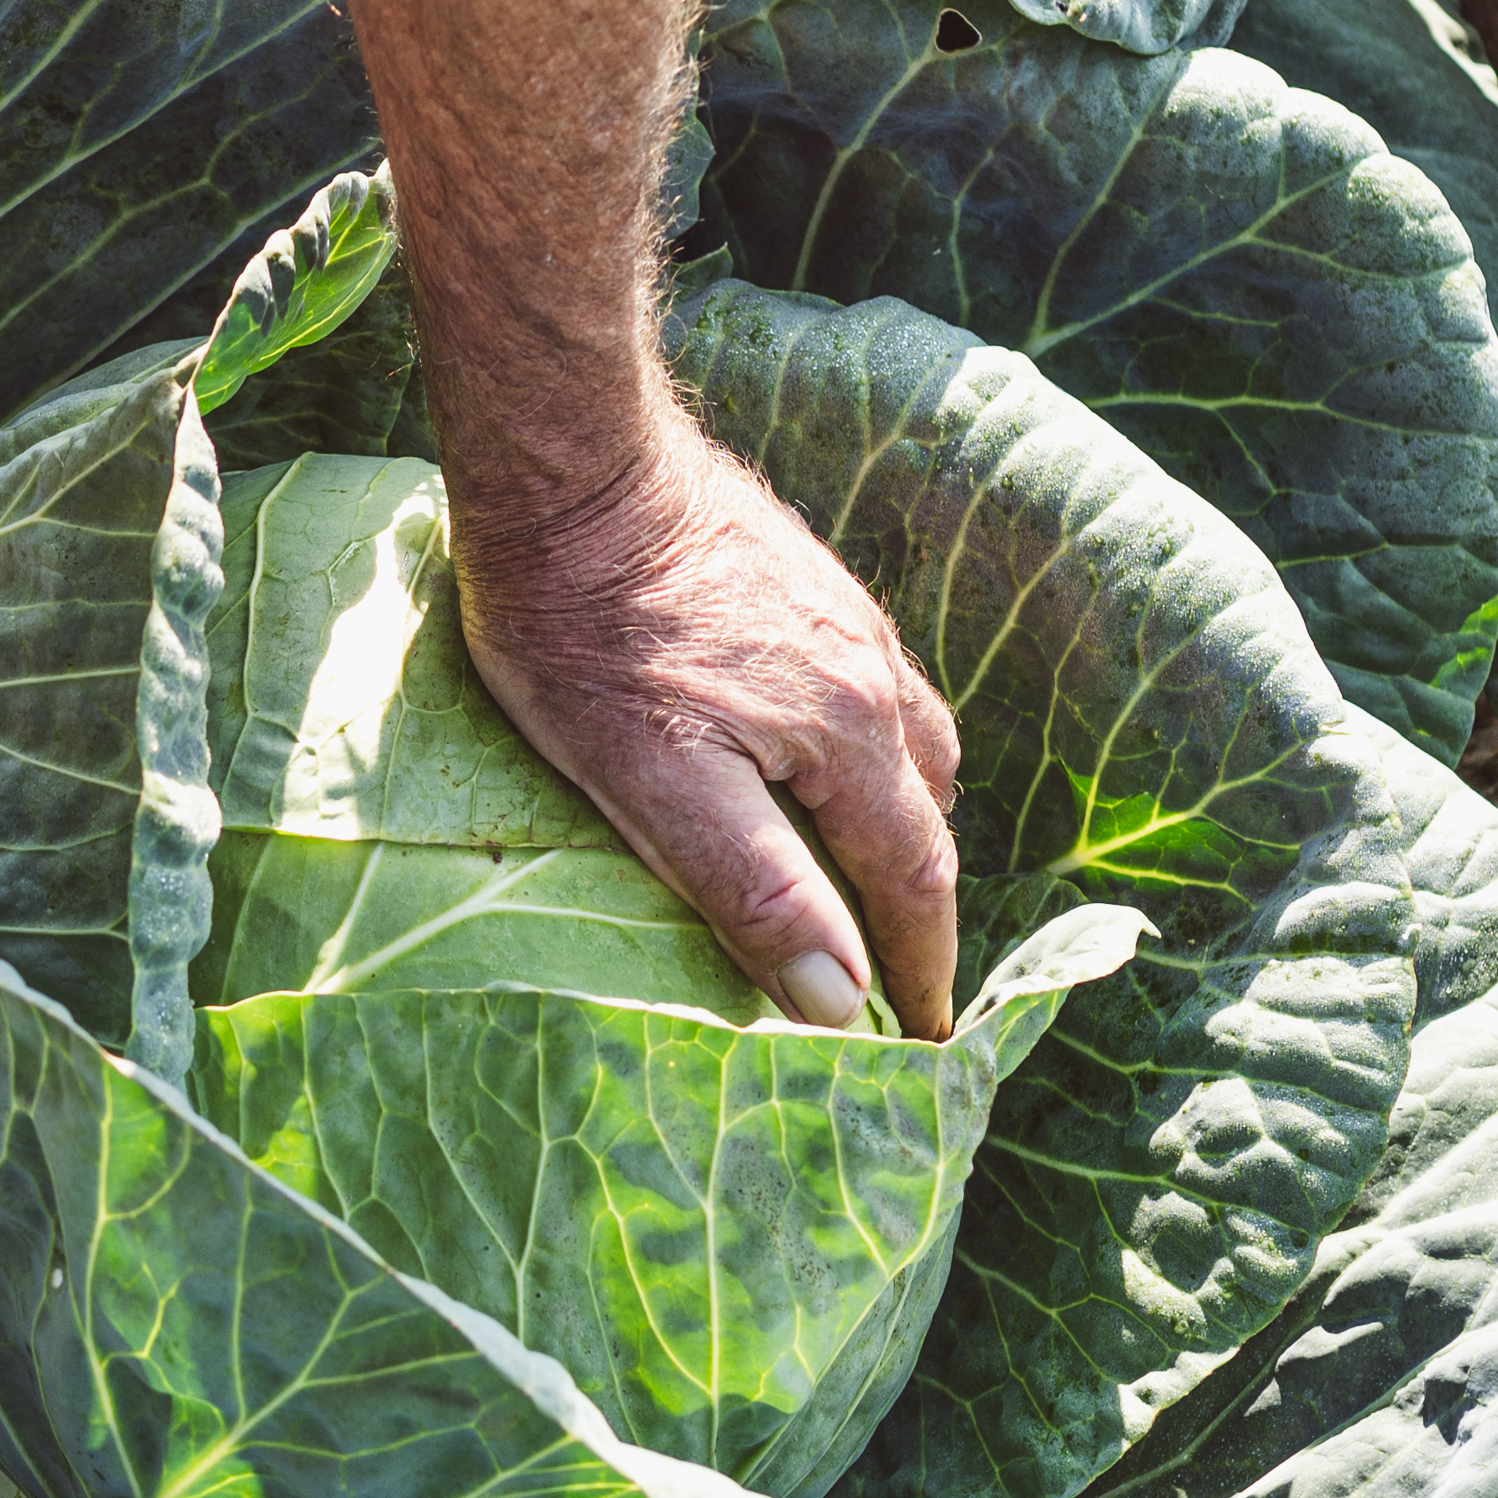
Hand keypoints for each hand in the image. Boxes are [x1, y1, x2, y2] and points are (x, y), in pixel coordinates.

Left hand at [450, 420, 963, 1038]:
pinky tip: (818, 749)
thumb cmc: (585, 630)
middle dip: (922, 897)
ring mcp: (838, 612)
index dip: (920, 964)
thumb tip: (840, 999)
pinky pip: (867, 682)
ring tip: (871, 869)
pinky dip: (869, 745)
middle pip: (927, 808)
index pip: (913, 877)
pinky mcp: (798, 574)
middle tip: (899, 966)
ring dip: (904, 815)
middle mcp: (868, 670)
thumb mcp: (654, 784)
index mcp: (848, 732)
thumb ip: (756, 890)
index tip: (929, 1031)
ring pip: (906, 738)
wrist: (568, 466)